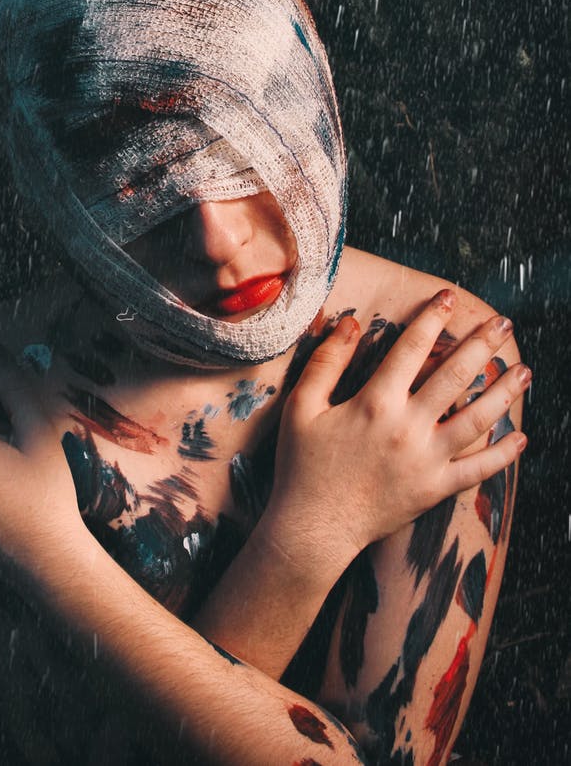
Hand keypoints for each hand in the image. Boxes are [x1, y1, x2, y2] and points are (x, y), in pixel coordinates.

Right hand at [260, 290, 528, 574]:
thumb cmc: (302, 465)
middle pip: (455, 377)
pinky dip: (502, 454)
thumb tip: (351, 322)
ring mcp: (427, 460)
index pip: (411, 348)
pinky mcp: (436, 489)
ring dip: (503, 393)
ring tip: (524, 370)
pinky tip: (520, 437)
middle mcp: (407, 427)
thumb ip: (327, 361)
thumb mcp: (301, 406)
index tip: (448, 297)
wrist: (314, 528)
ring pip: (477, 420)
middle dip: (482, 345)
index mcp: (375, 402)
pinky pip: (478, 470)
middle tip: (503, 323)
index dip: (431, 318)